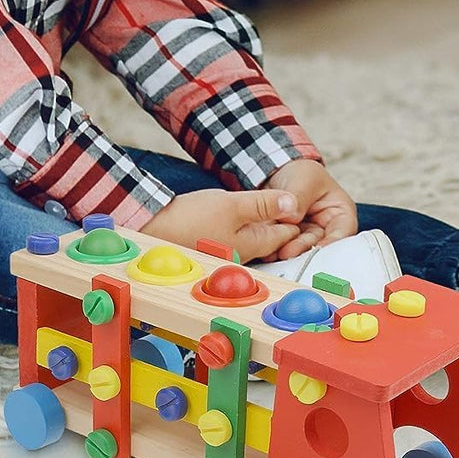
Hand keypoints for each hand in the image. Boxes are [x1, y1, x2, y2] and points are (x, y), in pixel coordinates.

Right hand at [142, 187, 303, 263]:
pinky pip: (240, 238)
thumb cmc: (190, 218)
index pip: (287, 233)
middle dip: (285, 225)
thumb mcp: (233, 204)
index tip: (307, 206)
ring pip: (256, 237)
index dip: (297, 218)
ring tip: (269, 208)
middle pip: (273, 238)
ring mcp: (229, 252)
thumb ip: (264, 203)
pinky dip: (246, 227)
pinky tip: (241, 216)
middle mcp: (244, 253)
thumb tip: (294, 204)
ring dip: (264, 224)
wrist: (151, 230)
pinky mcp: (215, 247)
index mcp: (253, 244)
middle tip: (295, 208)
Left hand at [260, 160, 357, 260]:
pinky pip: (284, 246)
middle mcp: (325, 227)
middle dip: (304, 250)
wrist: (276, 172)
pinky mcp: (289, 238)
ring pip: (301, 249)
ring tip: (275, 252)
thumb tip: (293, 218)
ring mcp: (307, 235)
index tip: (318, 250)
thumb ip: (300, 198)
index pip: (343, 232)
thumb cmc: (300, 172)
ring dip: (289, 252)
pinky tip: (267, 250)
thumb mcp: (305, 179)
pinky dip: (276, 248)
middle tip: (287, 253)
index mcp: (339, 212)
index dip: (332, 243)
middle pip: (320, 244)